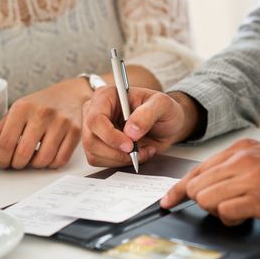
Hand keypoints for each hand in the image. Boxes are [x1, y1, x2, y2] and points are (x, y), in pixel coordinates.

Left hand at [0, 78, 90, 168]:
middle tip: (18, 162)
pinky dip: (52, 164)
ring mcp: (61, 123)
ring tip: (34, 159)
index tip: (3, 161)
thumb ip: (1, 128)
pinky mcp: (75, 132)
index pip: (6, 141)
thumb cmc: (44, 103)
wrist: (72, 94)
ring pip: (43, 159)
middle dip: (18, 164)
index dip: (2, 157)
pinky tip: (48, 157)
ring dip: (36, 165)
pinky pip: (61, 159)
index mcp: (24, 107)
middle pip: (24, 153)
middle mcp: (43, 114)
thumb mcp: (20, 109)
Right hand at [82, 88, 200, 166]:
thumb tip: (130, 131)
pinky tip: (135, 154)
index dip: (110, 135)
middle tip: (138, 150)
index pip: (95, 119)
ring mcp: (96, 129)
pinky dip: (119, 162)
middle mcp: (96, 111)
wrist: (167, 124)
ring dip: (120, 158)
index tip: (129, 145)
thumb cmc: (163, 109)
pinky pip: (100, 160)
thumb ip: (147, 114)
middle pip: (91, 139)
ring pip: (94, 153)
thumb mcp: (162, 105)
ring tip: (141, 151)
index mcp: (107, 96)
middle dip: (116, 151)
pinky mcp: (99, 144)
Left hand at [160, 139, 259, 224]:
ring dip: (216, 210)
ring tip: (238, 209)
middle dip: (202, 201)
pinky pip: (225, 211)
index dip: (178, 189)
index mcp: (240, 149)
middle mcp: (241, 161)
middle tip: (223, 205)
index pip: (196, 170)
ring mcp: (250, 178)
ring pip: (205, 198)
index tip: (168, 201)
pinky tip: (246, 214)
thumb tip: (207, 184)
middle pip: (197, 186)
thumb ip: (233, 167)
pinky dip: (230, 218)